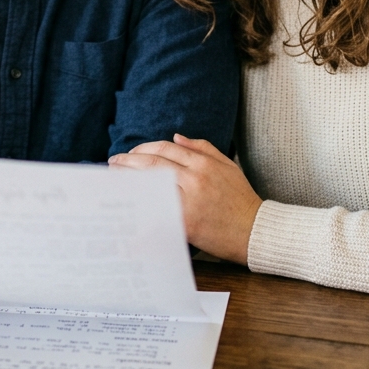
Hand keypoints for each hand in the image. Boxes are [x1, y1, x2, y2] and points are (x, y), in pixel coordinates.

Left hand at [109, 134, 261, 264]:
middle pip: (154, 163)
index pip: (166, 149)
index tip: (130, 153)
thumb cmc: (241, 199)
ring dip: (130, 180)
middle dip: (129, 161)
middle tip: (113, 163)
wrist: (255, 231)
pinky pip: (158, 210)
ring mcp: (190, 201)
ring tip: (115, 179)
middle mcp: (195, 179)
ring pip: (152, 184)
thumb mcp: (227, 166)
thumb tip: (177, 136)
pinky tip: (129, 204)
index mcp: (204, 164)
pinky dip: (142, 205)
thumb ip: (203, 148)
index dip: (143, 148)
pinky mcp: (186, 222)